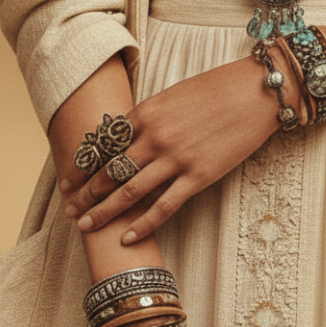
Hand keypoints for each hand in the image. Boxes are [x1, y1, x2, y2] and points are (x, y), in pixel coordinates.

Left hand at [61, 52, 289, 243]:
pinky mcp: (198, 176)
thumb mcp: (173, 95)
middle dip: (86, 193)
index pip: (104, 144)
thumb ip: (150, 117)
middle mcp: (155, 136)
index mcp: (146, 113)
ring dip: (104, 211)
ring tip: (85, 226)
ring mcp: (176, 158)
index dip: (83, 165)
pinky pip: (164, 206)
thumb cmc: (218, 89)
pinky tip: (127, 237)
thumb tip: (129, 135)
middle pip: (109, 170)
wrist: (257, 92)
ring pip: (129, 191)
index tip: (69, 181)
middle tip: (69, 210)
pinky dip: (143, 224)